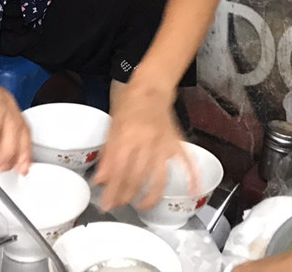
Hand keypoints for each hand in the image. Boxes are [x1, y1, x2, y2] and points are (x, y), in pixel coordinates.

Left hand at [92, 85, 196, 210]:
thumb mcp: (112, 124)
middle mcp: (146, 141)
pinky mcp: (176, 141)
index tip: (106, 204)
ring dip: (151, 196)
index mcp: (127, 135)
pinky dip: (191, 176)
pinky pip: (186, 161)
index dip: (112, 191)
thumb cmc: (129, 103)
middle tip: (118, 205)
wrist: (151, 85)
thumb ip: (108, 153)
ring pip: (158, 176)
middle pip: (136, 177)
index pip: (118, 171)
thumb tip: (100, 179)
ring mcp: (163, 142)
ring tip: (143, 206)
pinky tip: (192, 191)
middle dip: (126, 196)